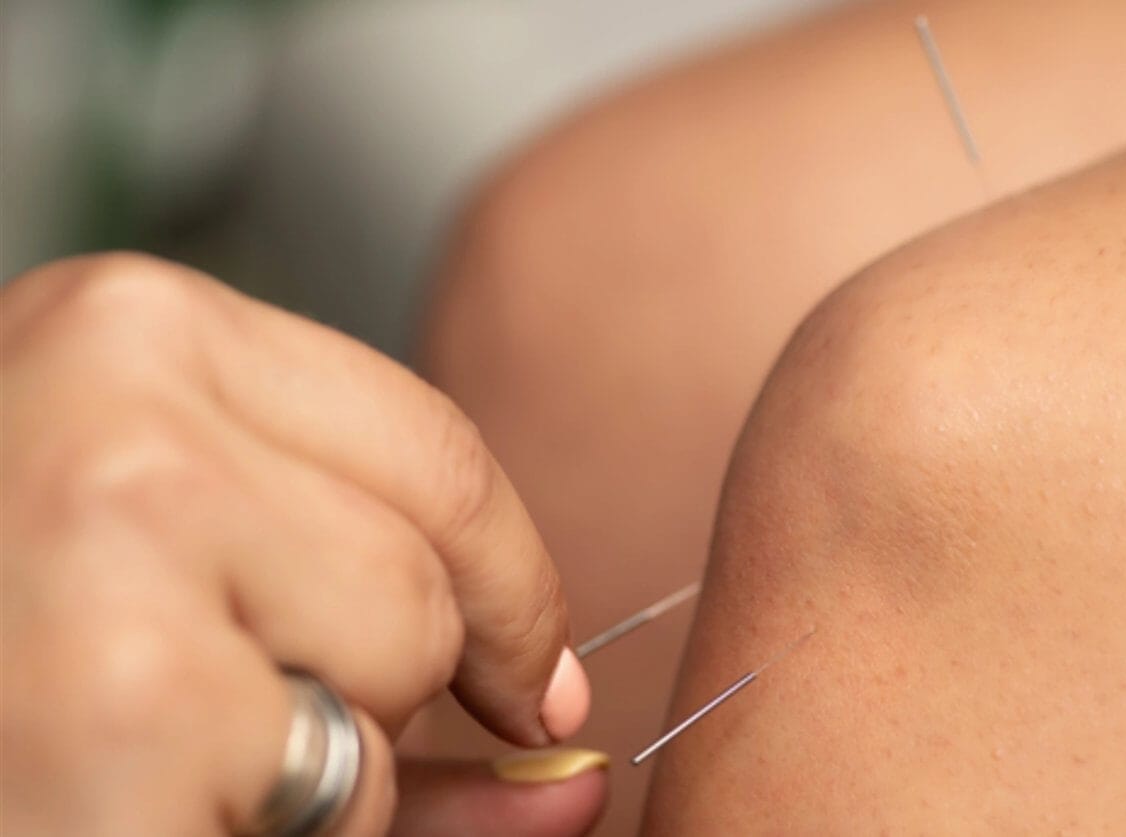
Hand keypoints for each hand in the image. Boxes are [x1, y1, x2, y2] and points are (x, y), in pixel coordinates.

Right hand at [0, 254, 604, 834]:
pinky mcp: (121, 707)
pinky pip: (331, 800)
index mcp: (129, 328)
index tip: (521, 676)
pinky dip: (242, 834)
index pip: (438, 452)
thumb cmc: (12, 659)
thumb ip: (411, 688)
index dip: (509, 586)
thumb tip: (580, 769)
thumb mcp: (176, 592)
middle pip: (427, 577)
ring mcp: (108, 543)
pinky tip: (100, 799)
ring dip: (313, 774)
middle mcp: (113, 401)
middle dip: (384, 692)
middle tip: (227, 722)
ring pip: (391, 687)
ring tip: (134, 756)